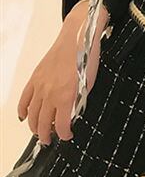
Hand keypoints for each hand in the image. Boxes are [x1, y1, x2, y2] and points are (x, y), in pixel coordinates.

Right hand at [17, 0, 108, 144]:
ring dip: (34, 126)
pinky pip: (24, 98)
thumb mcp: (90, 82)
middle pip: (43, 122)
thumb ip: (80, 100)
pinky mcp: (35, 77)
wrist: (78, 36)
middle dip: (46, 134)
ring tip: (38, 133)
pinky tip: (23, 117)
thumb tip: (74, 113)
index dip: (63, 134)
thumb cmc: (88, 56)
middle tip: (49, 140)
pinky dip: (22, 110)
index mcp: (66, 96)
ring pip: (32, 113)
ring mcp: (40, 85)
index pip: (61, 124)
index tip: (67, 136)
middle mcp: (50, 93)